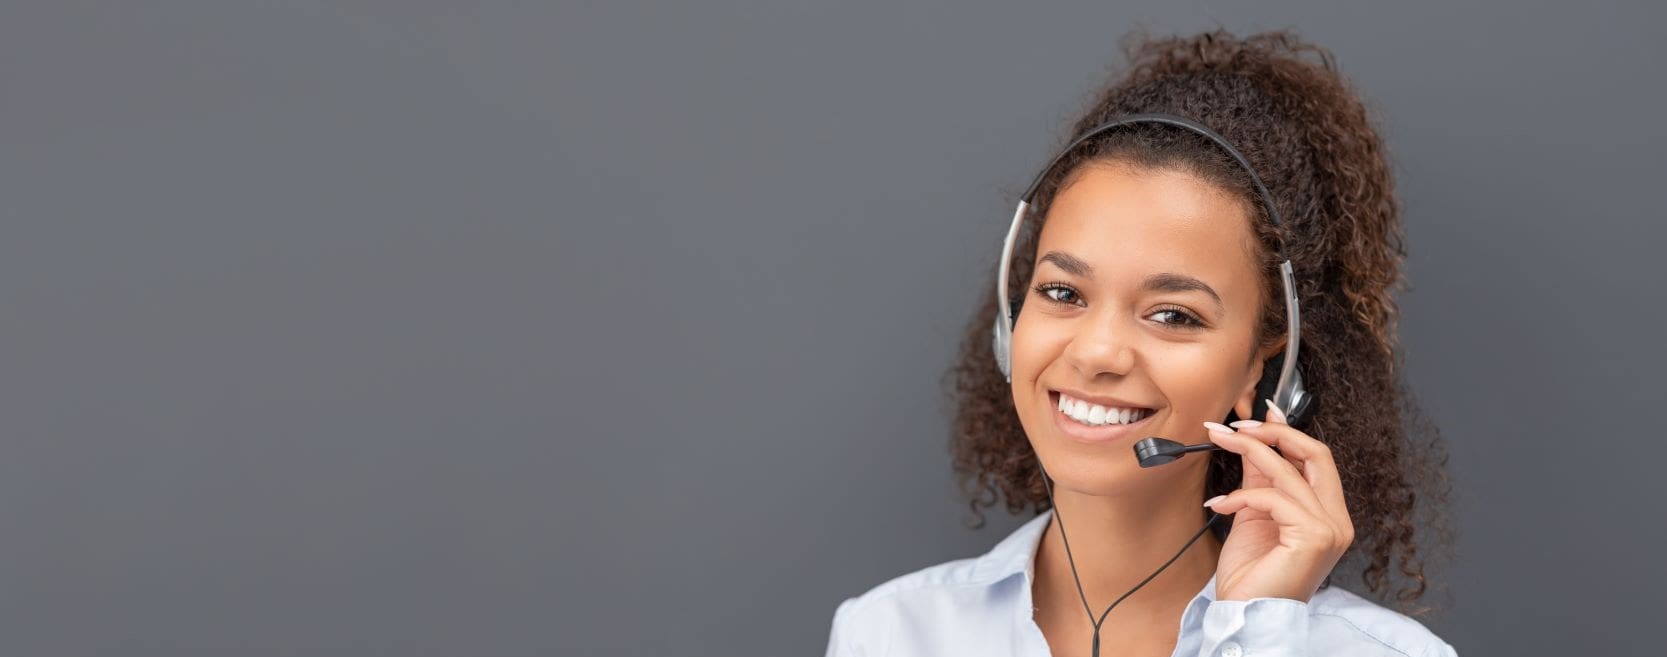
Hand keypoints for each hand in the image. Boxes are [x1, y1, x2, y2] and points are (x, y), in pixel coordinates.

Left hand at [1200, 399, 1354, 602]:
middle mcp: (1337, 521)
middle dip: (1274, 432)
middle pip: (1316, 454)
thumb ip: (1258, 477)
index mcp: (1328, 515)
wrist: (1246, 614)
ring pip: (1289, 471)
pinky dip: (1242, 495)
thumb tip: (1253, 439)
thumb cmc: (1251, 574)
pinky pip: (1274, 498)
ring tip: (1218, 444)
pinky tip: (1220, 505)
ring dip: (1248, 451)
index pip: (1316, 460)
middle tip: (1236, 426)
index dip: (1287, 431)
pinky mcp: (1314, 538)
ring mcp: (1330, 530)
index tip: (1258, 413)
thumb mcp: (1252, 514)